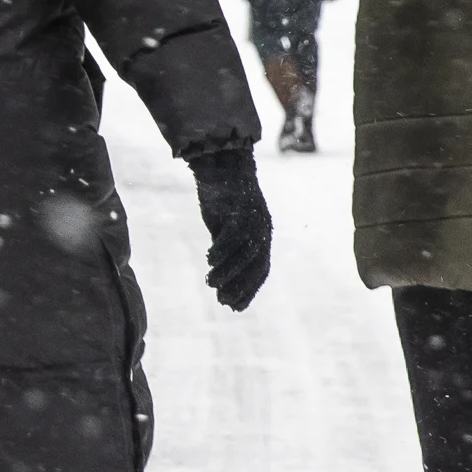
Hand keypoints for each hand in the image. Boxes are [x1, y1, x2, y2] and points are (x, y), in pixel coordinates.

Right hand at [191, 145, 272, 311]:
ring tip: (211, 283)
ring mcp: (252, 220)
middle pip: (255, 264)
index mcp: (262, 236)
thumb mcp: (227, 229)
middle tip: (222, 300)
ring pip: (244, 253)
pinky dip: (221, 251)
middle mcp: (262, 230)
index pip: (261, 269)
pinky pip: (231, 236)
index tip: (235, 306)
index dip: (249, 290)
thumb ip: (227, 250)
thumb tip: (222, 279)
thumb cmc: (223, 200)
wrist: (223, 165)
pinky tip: (209, 261)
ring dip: (228, 271)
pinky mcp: (237, 210)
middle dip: (240, 285)